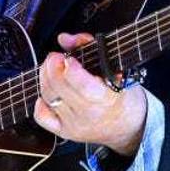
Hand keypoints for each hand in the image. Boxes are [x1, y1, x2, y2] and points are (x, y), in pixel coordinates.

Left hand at [33, 32, 147, 156]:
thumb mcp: (116, 67)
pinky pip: (42, 116)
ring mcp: (75, 124)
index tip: (69, 57)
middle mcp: (89, 113)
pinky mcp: (65, 132)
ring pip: (49, 97)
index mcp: (107, 98)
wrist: (128, 127)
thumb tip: (65, 39)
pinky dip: (41, 101)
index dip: (70, 67)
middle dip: (52, 65)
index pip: (82, 84)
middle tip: (56, 57)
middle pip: (59, 88)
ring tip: (52, 68)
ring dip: (45, 77)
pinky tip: (49, 92)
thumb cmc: (124, 95)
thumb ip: (89, 46)